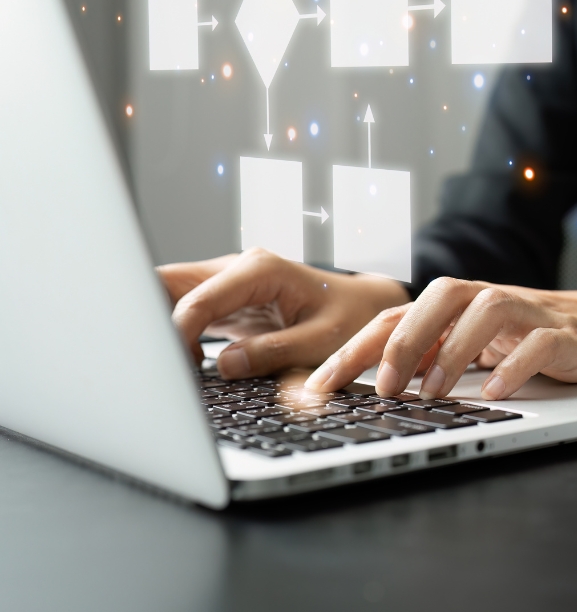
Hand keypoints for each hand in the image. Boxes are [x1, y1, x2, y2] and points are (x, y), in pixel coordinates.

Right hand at [159, 248, 409, 378]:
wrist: (366, 308)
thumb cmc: (351, 319)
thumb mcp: (322, 341)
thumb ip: (274, 352)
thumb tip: (224, 366)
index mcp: (260, 270)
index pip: (197, 300)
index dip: (177, 334)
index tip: (174, 369)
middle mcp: (238, 269)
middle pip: (169, 283)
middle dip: (151, 319)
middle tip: (150, 363)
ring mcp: (229, 283)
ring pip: (171, 295)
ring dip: (161, 329)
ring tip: (168, 368)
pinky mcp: (226, 302)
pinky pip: (187, 312)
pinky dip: (176, 336)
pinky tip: (186, 365)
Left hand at [305, 278, 576, 400]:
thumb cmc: (540, 338)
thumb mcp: (480, 348)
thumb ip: (435, 356)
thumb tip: (375, 382)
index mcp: (462, 307)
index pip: (399, 315)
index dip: (356, 347)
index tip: (319, 386)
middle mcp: (491, 301)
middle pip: (439, 298)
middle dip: (402, 339)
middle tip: (380, 387)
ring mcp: (530, 313)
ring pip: (485, 311)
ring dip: (452, 351)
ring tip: (431, 394)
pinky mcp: (567, 334)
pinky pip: (538, 341)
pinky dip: (514, 364)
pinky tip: (495, 392)